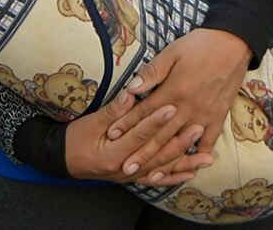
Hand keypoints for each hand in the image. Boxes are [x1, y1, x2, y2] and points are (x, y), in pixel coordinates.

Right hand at [64, 94, 213, 184]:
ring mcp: (131, 175)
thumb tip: (131, 94)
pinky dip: (175, 177)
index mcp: (113, 153)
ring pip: (162, 170)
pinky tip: (191, 173)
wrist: (64, 160)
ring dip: (185, 163)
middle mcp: (124, 168)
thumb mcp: (91, 122)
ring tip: (207, 158)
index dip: (156, 121)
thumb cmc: (76, 138)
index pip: (139, 135)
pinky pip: (158, 179)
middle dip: (179, 142)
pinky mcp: (134, 177)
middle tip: (199, 128)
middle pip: (157, 155)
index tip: (173, 106)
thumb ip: (114, 110)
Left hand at [104, 28, 251, 179]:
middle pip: (161, 134)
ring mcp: (204, 115)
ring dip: (165, 161)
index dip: (127, 124)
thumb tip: (132, 88)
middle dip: (142, 152)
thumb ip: (152, 72)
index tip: (111, 136)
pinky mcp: (218, 118)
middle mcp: (188, 108)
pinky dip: (198, 157)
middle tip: (125, 168)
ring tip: (150, 176)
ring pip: (181, 143)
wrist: (234, 44)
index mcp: (174, 91)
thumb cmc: (200, 45)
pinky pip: (208, 142)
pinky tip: (188, 169)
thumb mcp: (172, 52)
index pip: (145, 112)